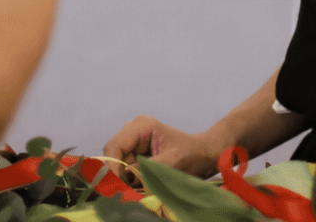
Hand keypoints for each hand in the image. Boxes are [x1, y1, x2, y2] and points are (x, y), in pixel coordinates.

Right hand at [103, 115, 219, 181]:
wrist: (203, 154)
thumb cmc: (191, 155)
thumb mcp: (169, 164)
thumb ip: (146, 170)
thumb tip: (125, 178)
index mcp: (141, 126)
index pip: (115, 145)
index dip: (112, 166)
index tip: (118, 186)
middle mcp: (134, 129)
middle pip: (114, 153)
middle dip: (119, 172)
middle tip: (128, 189)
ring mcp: (135, 139)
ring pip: (119, 161)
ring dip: (125, 176)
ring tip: (139, 186)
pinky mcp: (137, 150)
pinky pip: (126, 165)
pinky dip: (131, 177)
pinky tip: (141, 183)